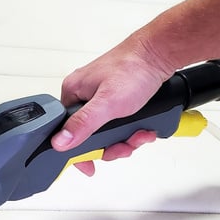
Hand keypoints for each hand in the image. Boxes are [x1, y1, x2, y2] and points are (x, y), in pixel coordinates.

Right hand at [51, 33, 172, 174]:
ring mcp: (101, 97)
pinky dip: (132, 130)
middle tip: (125, 146)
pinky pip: (119, 124)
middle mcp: (84, 95)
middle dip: (111, 146)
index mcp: (73, 93)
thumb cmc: (133, 69)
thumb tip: (59, 142)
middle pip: (89, 136)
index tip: (91, 164)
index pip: (65, 132)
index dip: (79, 152)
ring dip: (125, 139)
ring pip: (107, 133)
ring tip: (139, 135)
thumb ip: (82, 124)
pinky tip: (143, 128)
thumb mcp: (107, 104)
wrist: (160, 54)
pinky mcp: (117, 98)